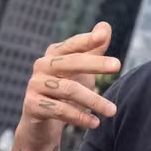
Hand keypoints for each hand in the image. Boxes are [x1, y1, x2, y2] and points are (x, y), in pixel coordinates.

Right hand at [20, 22, 119, 140]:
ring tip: (113, 110)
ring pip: (69, 90)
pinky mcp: (32, 105)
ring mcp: (35, 85)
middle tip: (118, 65)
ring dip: (94, 100)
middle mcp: (42, 66)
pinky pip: (59, 110)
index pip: (73, 44)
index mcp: (55, 54)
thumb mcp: (82, 69)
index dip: (87, 39)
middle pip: (71, 62)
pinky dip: (80, 117)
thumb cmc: (66, 89)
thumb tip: (105, 26)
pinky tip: (96, 123)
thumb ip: (94, 49)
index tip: (102, 36)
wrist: (42, 123)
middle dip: (96, 63)